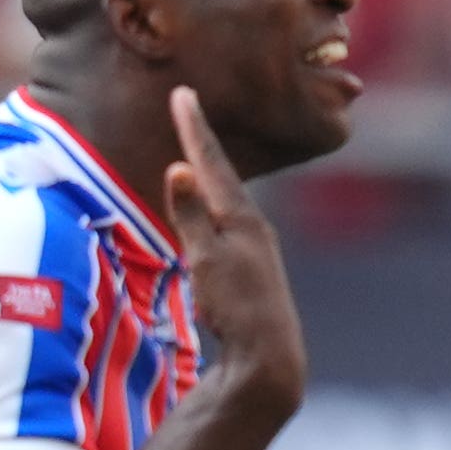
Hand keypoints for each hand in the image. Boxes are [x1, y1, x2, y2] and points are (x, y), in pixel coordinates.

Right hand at [160, 87, 302, 415]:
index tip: (182, 92)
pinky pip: (228, 223)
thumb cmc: (237, 309)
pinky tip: (213, 215)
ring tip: (198, 152)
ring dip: (209, 173)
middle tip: (188, 108)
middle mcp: (254, 226)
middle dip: (202, 142)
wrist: (270, 357)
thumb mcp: (207, 261)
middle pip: (222, 174)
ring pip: (227, 199)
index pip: (211, 162)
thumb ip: (192, 215)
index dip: (194, 128)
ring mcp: (256, 248)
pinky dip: (214, 206)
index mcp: (242, 217)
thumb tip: (179, 168)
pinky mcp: (253, 270)